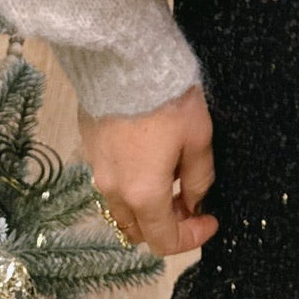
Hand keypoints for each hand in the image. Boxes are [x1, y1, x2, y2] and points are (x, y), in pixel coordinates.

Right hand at [80, 83, 217, 256]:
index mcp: (143, 195)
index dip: (191, 238)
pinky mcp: (88, 144)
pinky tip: (145, 152)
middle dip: (166, 223)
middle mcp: (114, 189)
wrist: (125, 59)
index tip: (210, 219)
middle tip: (189, 200)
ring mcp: (96, 167)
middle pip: (137, 229)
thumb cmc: (169, 100)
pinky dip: (129, 180)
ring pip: (120, 206)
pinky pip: (109, 177)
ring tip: (168, 176)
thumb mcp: (198, 138)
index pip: (164, 240)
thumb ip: (198, 178)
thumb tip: (194, 201)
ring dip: (145, 205)